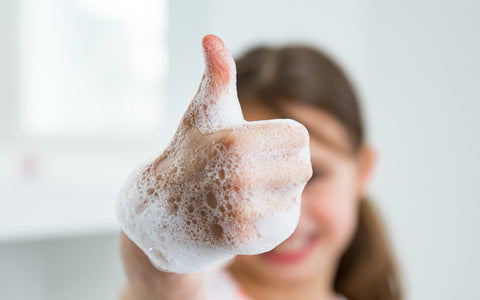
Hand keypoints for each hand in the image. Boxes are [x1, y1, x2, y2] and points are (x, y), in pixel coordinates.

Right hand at [116, 35, 311, 272]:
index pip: (298, 137)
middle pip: (303, 167)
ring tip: (244, 193)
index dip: (281, 140)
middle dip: (282, 167)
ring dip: (277, 195)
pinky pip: (286, 224)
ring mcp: (242, 212)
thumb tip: (212, 38)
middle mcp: (240, 177)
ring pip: (295, 197)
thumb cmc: (189, 155)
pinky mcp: (244, 240)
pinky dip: (271, 219)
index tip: (257, 146)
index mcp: (236, 140)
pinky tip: (244, 214)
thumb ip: (218, 77)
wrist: (161, 213)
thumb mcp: (203, 115)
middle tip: (252, 171)